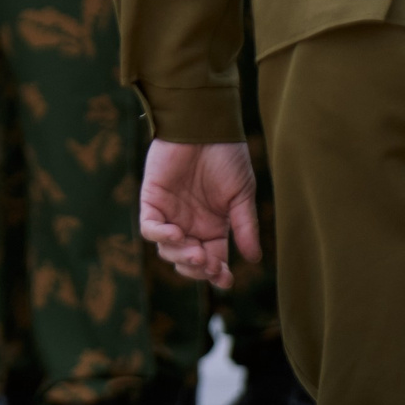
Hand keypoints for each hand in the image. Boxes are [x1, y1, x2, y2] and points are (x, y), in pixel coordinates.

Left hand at [138, 140, 260, 287]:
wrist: (205, 125)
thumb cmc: (226, 155)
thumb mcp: (242, 194)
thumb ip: (244, 225)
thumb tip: (254, 259)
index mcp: (213, 227)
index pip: (212, 260)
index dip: (217, 274)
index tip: (225, 279)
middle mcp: (190, 224)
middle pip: (188, 261)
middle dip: (198, 269)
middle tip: (209, 263)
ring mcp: (170, 214)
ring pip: (168, 250)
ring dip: (181, 256)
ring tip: (196, 250)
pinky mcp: (152, 200)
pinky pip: (150, 227)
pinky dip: (161, 235)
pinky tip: (177, 233)